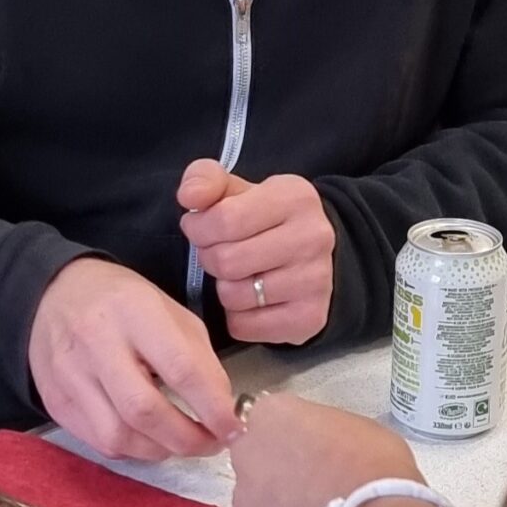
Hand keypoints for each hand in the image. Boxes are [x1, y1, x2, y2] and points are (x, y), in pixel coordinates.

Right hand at [29, 257, 237, 460]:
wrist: (55, 294)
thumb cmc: (124, 302)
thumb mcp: (170, 311)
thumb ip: (199, 357)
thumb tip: (222, 411)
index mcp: (135, 310)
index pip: (180, 368)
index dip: (212, 407)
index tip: (235, 428)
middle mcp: (96, 343)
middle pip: (145, 410)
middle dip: (187, 438)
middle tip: (212, 444)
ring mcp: (69, 375)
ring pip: (119, 436)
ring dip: (160, 449)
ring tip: (182, 442)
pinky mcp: (56, 401)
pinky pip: (100, 442)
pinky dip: (133, 449)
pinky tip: (149, 438)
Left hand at [179, 160, 334, 345]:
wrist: (310, 253)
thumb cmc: (262, 218)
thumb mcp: (235, 189)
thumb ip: (204, 180)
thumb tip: (189, 197)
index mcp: (295, 197)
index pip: (224, 219)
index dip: (198, 228)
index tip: (200, 228)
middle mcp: (313, 238)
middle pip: (226, 261)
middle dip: (210, 258)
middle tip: (219, 253)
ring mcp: (317, 281)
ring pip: (234, 296)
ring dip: (224, 288)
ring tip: (238, 275)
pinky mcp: (310, 317)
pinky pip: (245, 326)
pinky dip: (238, 317)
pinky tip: (252, 299)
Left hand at [229, 393, 419, 506]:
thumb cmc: (375, 465)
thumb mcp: (354, 426)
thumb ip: (322, 431)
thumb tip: (323, 448)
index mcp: (272, 413)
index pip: (271, 420)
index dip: (294, 437)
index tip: (314, 451)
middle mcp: (247, 450)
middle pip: (256, 457)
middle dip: (277, 470)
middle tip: (312, 485)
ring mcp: (243, 495)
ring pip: (254, 498)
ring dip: (275, 505)